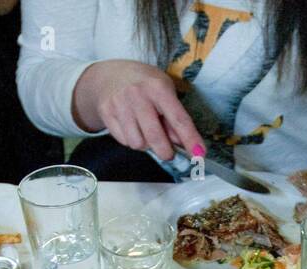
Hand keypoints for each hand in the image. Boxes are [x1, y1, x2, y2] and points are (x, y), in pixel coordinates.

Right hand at [73, 60, 204, 161]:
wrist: (110, 75)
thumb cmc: (144, 84)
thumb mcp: (164, 92)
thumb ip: (173, 117)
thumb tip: (181, 143)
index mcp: (158, 88)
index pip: (178, 119)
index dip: (190, 139)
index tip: (199, 154)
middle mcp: (138, 95)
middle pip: (155, 138)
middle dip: (165, 152)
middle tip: (168, 153)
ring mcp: (120, 104)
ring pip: (137, 143)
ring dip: (145, 144)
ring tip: (145, 131)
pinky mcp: (107, 113)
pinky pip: (124, 141)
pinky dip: (131, 140)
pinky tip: (132, 127)